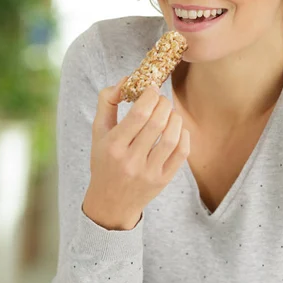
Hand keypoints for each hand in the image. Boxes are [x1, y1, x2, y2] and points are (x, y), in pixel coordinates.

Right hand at [83, 76, 189, 229]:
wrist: (111, 203)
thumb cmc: (104, 162)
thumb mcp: (98, 133)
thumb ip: (107, 102)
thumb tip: (126, 80)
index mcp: (113, 146)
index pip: (138, 114)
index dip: (150, 96)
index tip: (152, 88)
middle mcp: (131, 160)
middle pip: (156, 123)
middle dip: (164, 104)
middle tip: (162, 99)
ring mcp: (148, 172)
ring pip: (171, 138)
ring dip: (175, 118)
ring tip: (170, 112)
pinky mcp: (162, 180)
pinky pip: (181, 154)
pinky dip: (183, 136)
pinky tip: (177, 129)